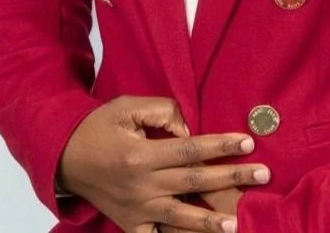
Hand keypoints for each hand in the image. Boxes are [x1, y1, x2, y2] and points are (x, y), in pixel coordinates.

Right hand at [57, 95, 269, 231]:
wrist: (66, 158)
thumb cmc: (100, 127)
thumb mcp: (127, 107)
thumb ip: (162, 111)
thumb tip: (189, 129)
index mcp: (141, 154)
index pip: (191, 150)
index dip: (221, 146)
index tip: (248, 143)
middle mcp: (141, 185)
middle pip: (194, 182)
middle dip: (231, 178)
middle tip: (263, 175)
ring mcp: (137, 209)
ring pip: (181, 217)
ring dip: (211, 221)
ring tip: (238, 222)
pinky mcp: (131, 225)